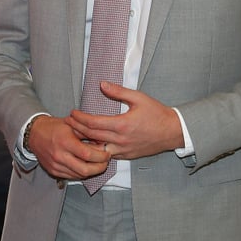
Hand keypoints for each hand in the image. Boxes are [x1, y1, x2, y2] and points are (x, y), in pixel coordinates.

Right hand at [27, 115, 111, 180]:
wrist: (34, 134)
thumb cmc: (54, 128)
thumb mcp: (72, 124)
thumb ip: (88, 133)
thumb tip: (103, 142)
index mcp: (65, 142)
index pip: (88, 155)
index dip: (101, 156)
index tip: (107, 153)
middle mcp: (59, 156)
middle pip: (85, 170)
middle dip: (100, 167)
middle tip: (105, 162)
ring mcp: (56, 165)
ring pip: (80, 175)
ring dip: (91, 171)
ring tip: (97, 163)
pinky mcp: (53, 171)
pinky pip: (72, 176)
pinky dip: (81, 173)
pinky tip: (85, 165)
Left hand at [63, 82, 183, 159]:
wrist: (172, 132)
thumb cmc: (157, 113)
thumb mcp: (138, 98)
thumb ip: (118, 92)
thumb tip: (101, 84)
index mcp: (122, 125)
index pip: (93, 123)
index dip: (80, 118)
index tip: (72, 112)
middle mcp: (121, 140)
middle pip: (91, 136)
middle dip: (77, 128)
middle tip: (67, 122)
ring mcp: (123, 150)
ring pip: (97, 149)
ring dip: (84, 141)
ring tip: (74, 134)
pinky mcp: (127, 156)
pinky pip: (107, 154)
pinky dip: (97, 149)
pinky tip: (90, 144)